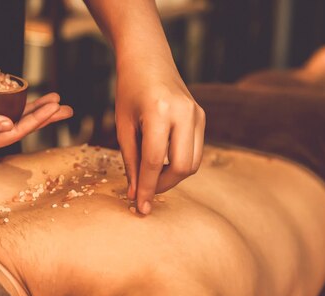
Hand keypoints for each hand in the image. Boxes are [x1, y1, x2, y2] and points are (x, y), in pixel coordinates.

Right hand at [0, 88, 72, 153]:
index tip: (54, 108)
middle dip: (44, 117)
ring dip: (35, 110)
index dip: (37, 120)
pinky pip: (3, 111)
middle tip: (66, 108)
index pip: (16, 132)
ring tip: (54, 101)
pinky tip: (28, 99)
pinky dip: (17, 105)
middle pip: (21, 127)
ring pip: (15, 119)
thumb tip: (10, 126)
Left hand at [115, 60, 204, 213]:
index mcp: (158, 112)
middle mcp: (184, 112)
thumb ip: (130, 161)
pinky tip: (162, 162)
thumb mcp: (122, 126)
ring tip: (152, 176)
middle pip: (182, 167)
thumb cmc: (129, 91)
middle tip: (146, 191)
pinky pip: (195, 151)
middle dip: (164, 185)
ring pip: (193, 163)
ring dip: (173, 177)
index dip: (147, 188)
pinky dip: (180, 163)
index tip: (140, 208)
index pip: (155, 161)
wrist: (148, 59)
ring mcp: (197, 114)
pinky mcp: (202, 116)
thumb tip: (135, 194)